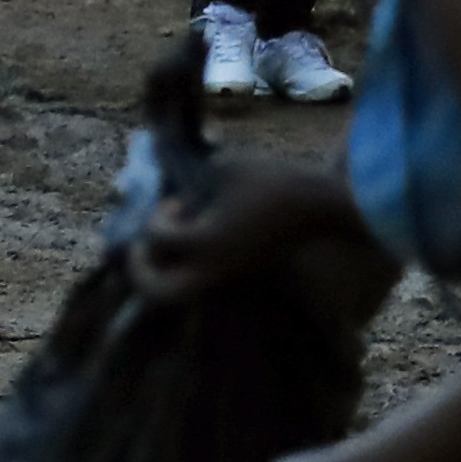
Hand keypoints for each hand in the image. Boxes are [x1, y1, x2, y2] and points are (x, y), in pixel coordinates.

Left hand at [131, 154, 337, 303]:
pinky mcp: (239, 275)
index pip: (158, 239)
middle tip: (141, 247)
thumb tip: (170, 183)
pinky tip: (194, 239)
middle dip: (142, 270)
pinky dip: (186, 268)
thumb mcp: (224, 167)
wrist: (319, 204)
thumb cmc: (271, 179)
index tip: (178, 202)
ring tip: (164, 244)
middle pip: (160, 292)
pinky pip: (200, 283)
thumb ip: (191, 178)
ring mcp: (229, 276)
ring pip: (180, 295)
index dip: (159, 216)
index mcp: (208, 242)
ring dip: (163, 273)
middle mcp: (215, 268)